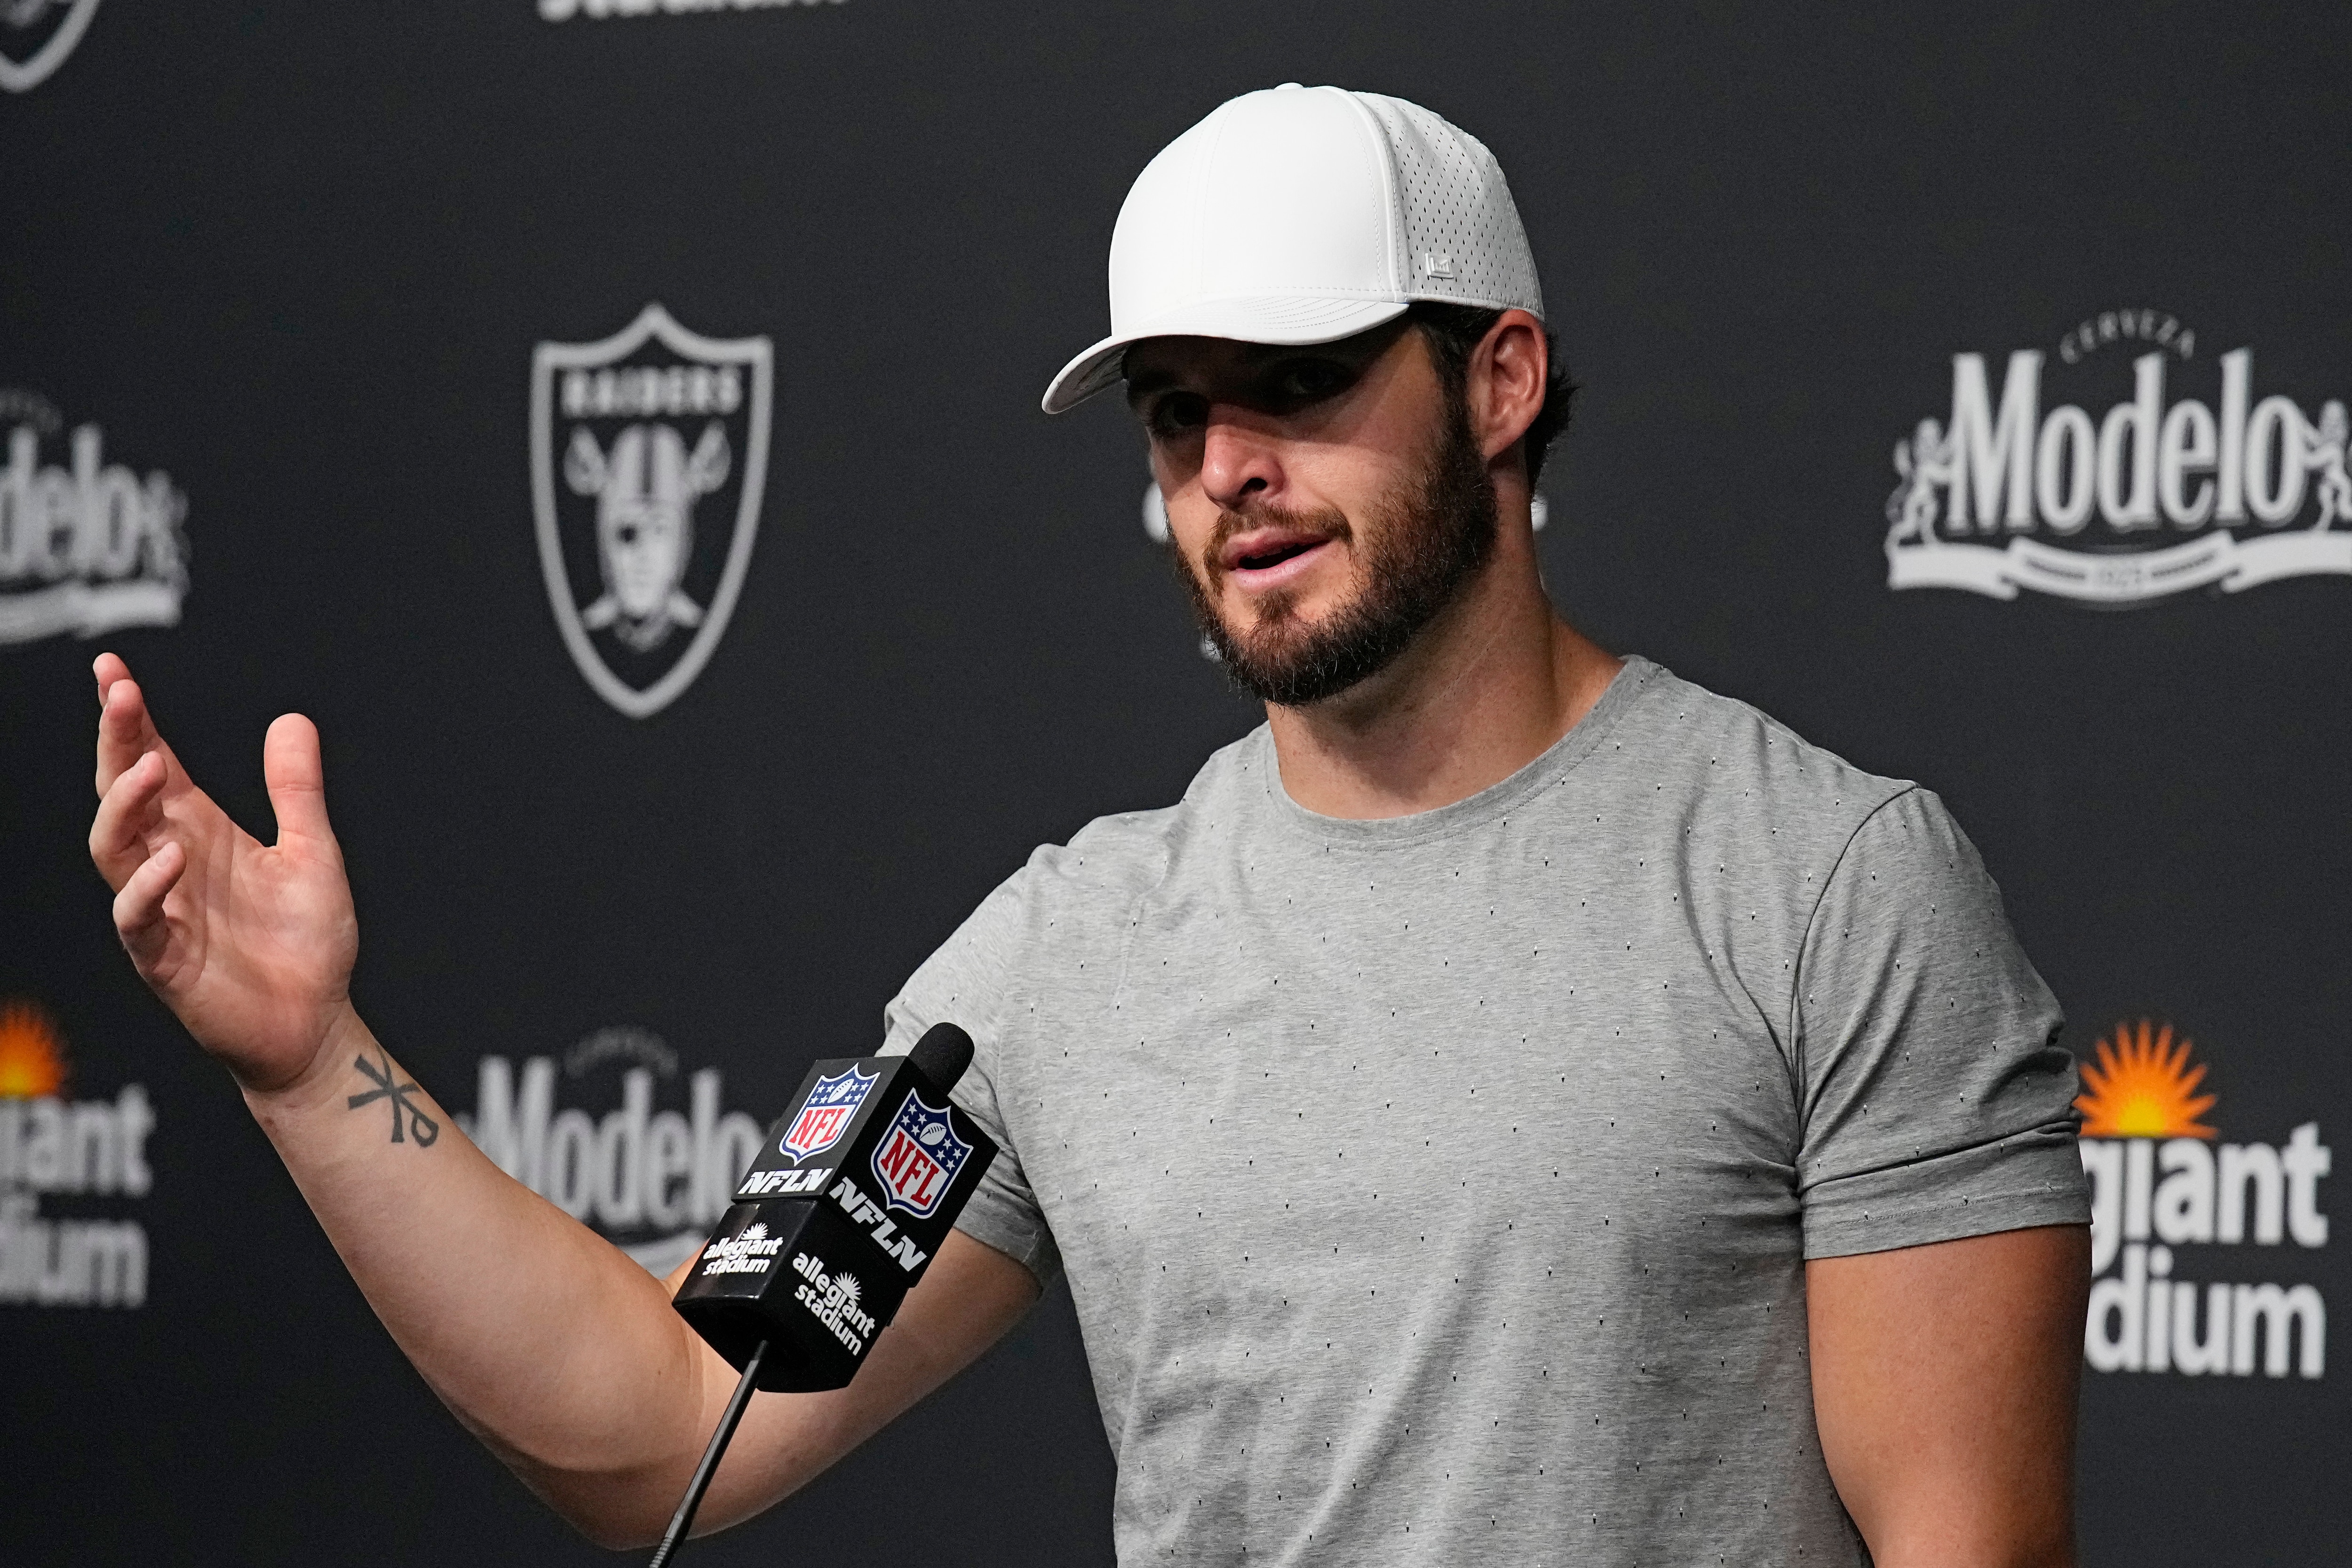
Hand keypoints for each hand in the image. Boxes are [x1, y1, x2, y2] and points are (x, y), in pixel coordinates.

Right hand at [87, 653, 360, 1093]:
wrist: (316, 1023)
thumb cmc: (307, 942)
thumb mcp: (313, 852)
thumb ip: (296, 790)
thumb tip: (292, 719)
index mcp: (199, 831)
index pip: (153, 763)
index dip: (130, 719)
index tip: (113, 670)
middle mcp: (171, 863)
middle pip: (123, 793)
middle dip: (116, 743)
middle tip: (119, 694)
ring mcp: (161, 910)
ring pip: (115, 849)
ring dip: (126, 806)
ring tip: (153, 765)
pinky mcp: (165, 959)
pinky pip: (139, 919)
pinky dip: (149, 886)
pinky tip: (173, 858)